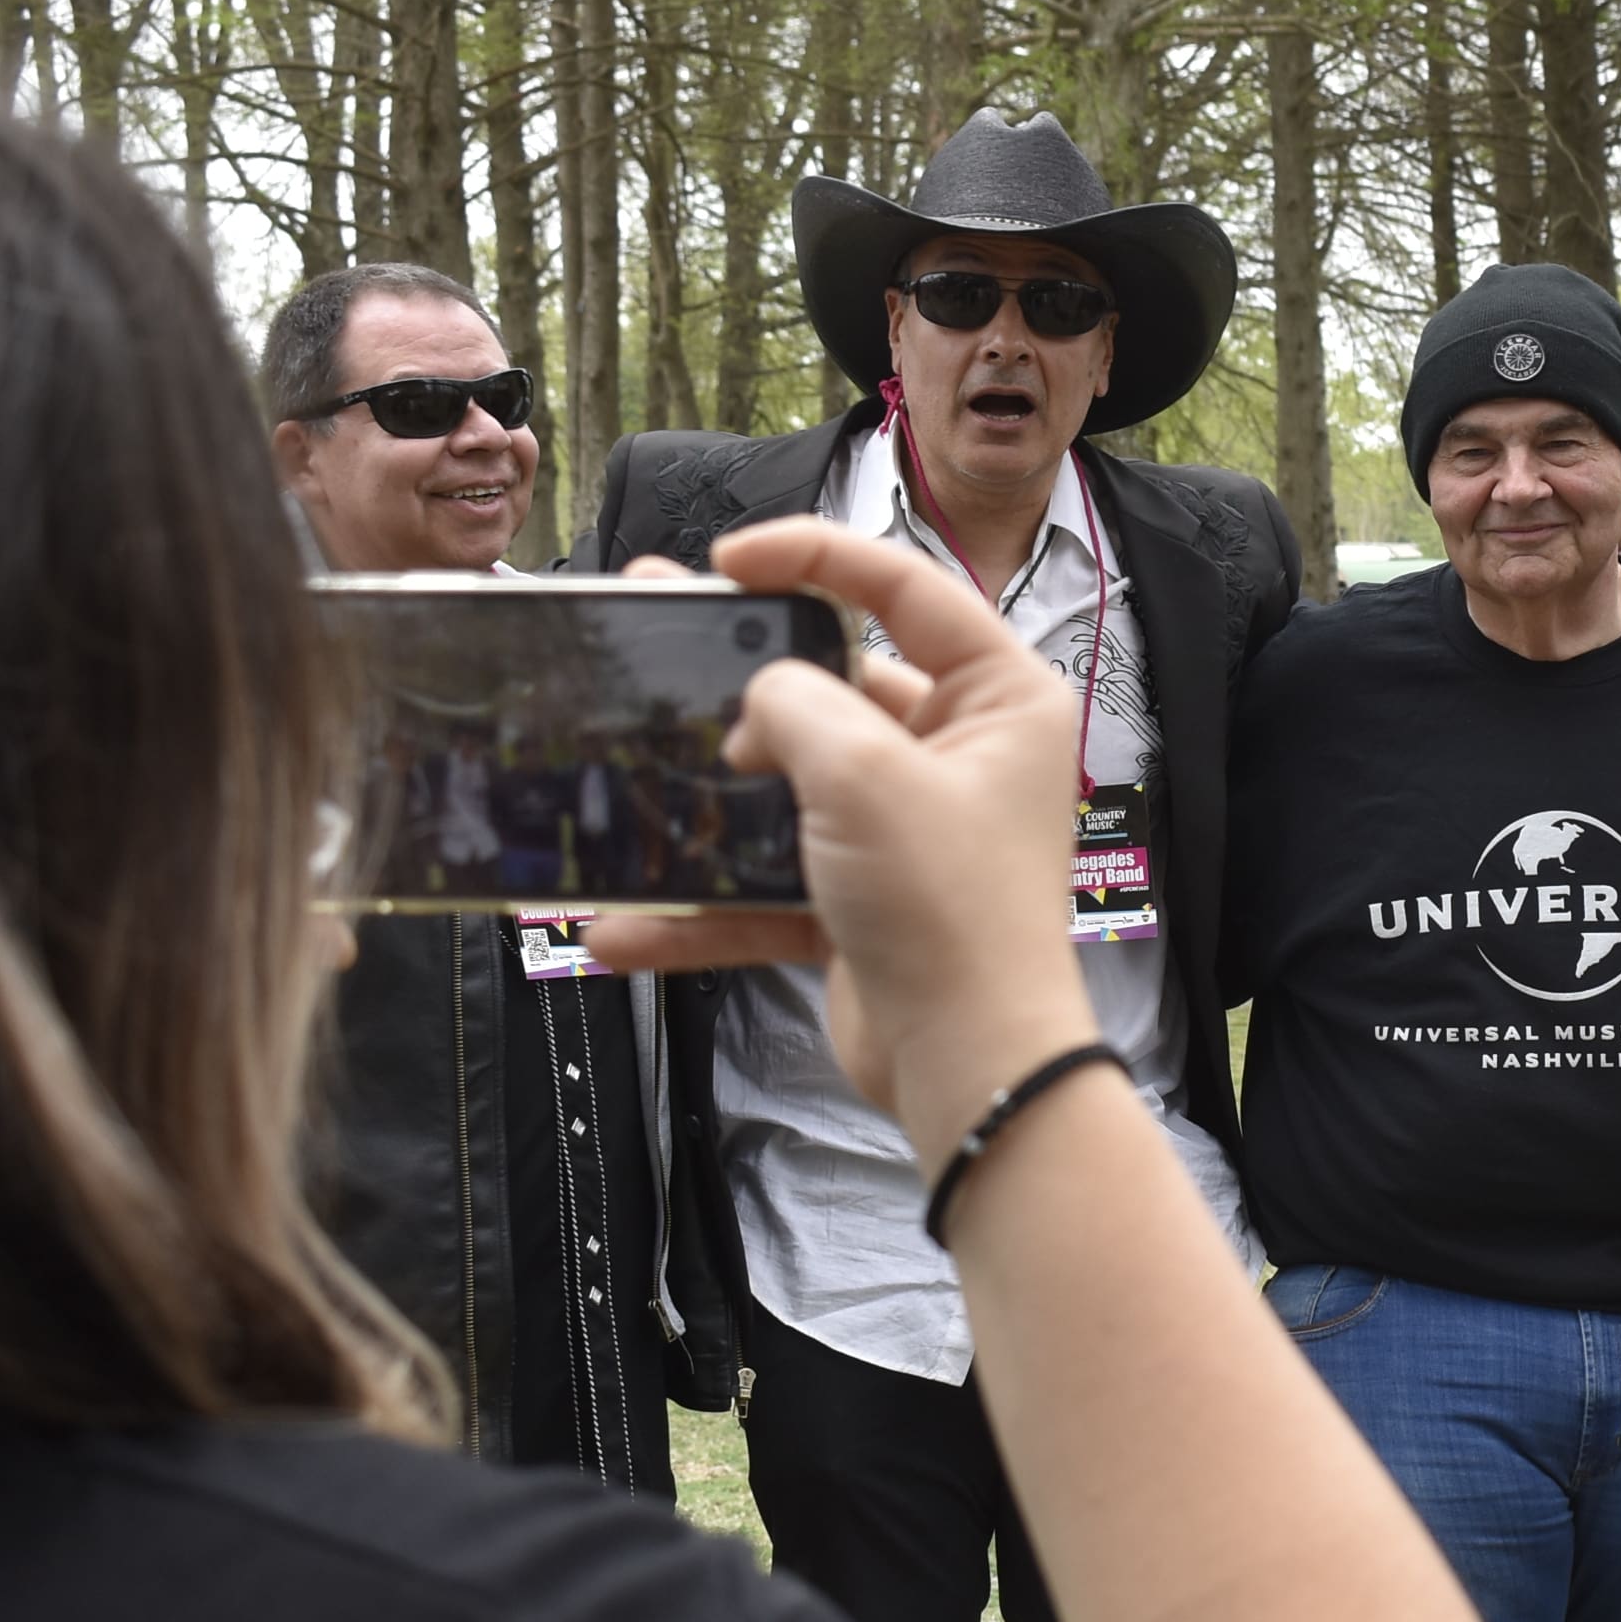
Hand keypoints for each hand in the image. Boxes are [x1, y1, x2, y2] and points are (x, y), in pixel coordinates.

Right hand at [590, 518, 1101, 1157]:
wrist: (970, 1064)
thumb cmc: (947, 906)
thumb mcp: (863, 772)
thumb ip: (794, 704)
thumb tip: (757, 704)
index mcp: (998, 699)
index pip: (903, 590)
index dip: (812, 557)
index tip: (727, 561)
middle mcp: (963, 755)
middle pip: (837, 687)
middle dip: (744, 674)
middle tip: (658, 632)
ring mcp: (911, 832)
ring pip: (792, 787)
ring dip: (709, 795)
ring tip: (622, 766)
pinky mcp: (866, 903)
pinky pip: (773, 885)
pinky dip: (706, 904)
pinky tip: (623, 922)